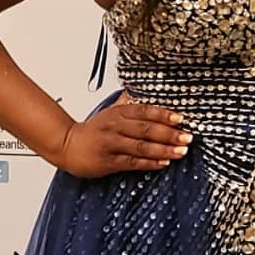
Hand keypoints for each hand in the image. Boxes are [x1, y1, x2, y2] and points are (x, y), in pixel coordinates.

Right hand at [58, 94, 190, 177]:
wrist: (66, 145)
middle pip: (146, 128)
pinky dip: (149, 163)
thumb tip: (138, 91)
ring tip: (180, 152)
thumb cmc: (92, 131)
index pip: (145, 111)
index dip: (164, 114)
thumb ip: (126, 103)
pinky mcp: (108, 161)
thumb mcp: (109, 112)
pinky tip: (162, 163)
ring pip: (141, 146)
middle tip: (187, 137)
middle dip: (169, 133)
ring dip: (163, 149)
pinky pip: (132, 162)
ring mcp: (111, 144)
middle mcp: (115, 126)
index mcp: (118, 113)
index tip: (181, 119)